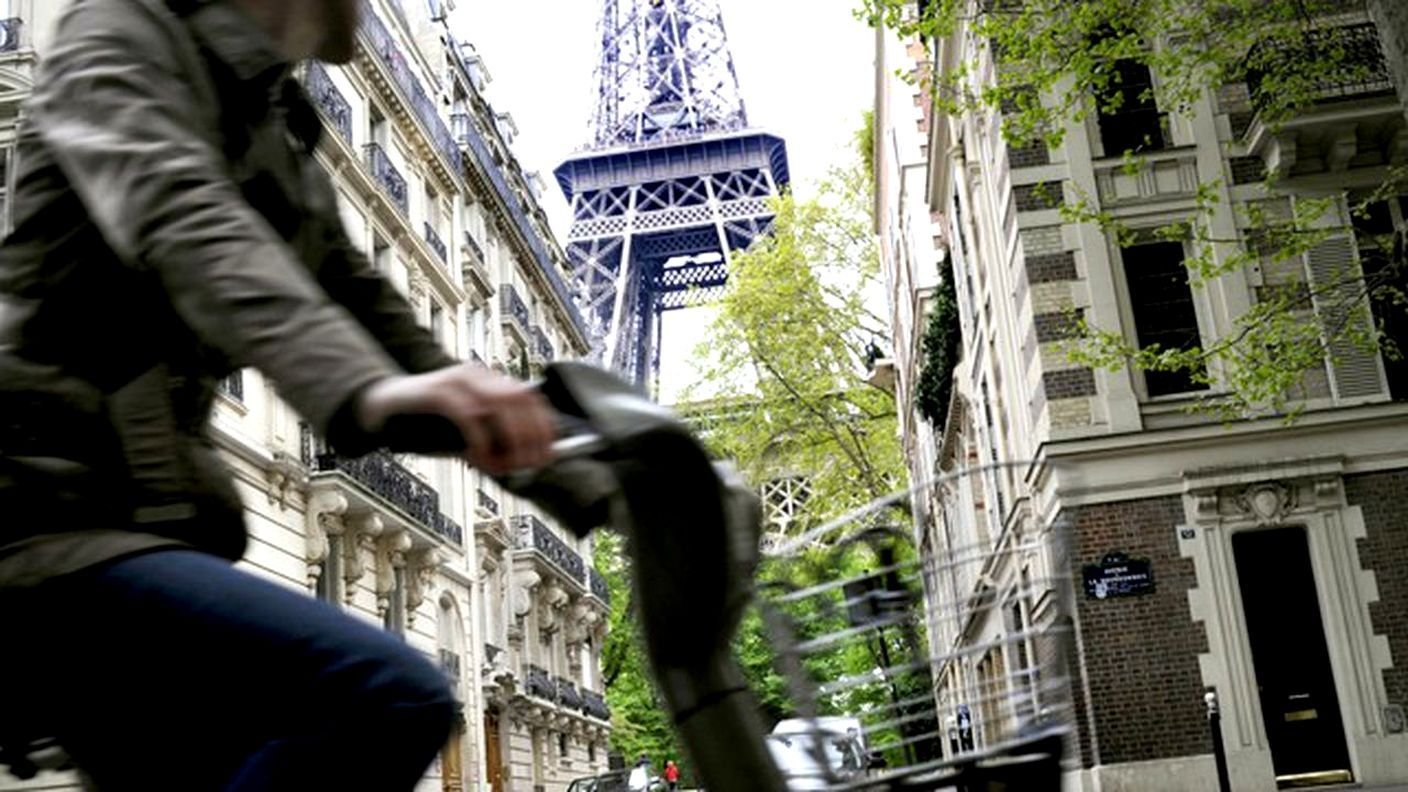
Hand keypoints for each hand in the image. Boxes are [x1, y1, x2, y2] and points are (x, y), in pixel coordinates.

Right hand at [355, 365, 554, 474]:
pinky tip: (477, 457)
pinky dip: (479, 440)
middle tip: (528, 465)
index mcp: (488, 380)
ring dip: (508, 439)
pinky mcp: (437, 391)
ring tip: (504, 465)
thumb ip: (491, 442)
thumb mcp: (465, 432)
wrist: (382, 404)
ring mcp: (457, 379)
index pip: (530, 395)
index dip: (545, 424)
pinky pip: (468, 415)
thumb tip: (519, 463)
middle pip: (520, 398)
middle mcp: (477, 374)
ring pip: (499, 404)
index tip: (549, 453)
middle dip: (530, 435)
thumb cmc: (427, 422)